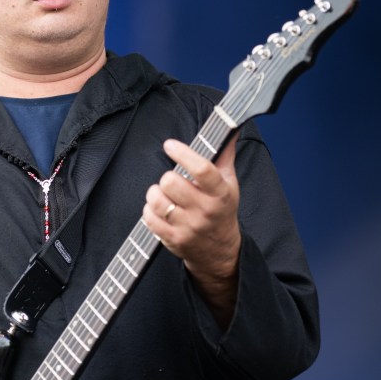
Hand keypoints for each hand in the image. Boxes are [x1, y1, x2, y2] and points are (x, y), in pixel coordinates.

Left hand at [142, 137, 240, 327]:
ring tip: (164, 195)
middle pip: (171, 182)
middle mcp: (205, 210)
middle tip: (172, 181)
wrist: (219, 250)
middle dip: (167, 178)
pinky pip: (149, 217)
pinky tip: (159, 210)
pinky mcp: (173, 240)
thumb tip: (231, 129)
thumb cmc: (221, 211)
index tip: (170, 145)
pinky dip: (150, 210)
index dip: (183, 153)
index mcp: (221, 193)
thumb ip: (225, 155)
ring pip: (157, 199)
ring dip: (156, 194)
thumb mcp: (229, 183)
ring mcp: (188, 227)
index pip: (202, 169)